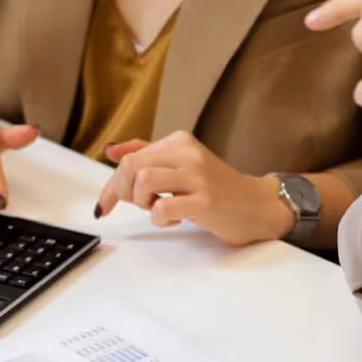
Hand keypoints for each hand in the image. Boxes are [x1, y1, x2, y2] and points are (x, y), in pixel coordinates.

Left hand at [94, 132, 296, 245]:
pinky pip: (162, 207)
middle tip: (140, 206)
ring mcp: (198, 176)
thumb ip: (147, 155)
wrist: (257, 207)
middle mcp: (188, 153)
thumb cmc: (217, 190)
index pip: (130, 157)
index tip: (104, 205)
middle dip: (123, 193)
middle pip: (131, 166)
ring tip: (159, 208)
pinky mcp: (205, 201)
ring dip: (143, 202)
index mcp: (179, 142)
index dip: (110, 184)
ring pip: (143, 181)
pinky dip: (160, 219)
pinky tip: (176, 219)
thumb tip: (111, 151)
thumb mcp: (181, 166)